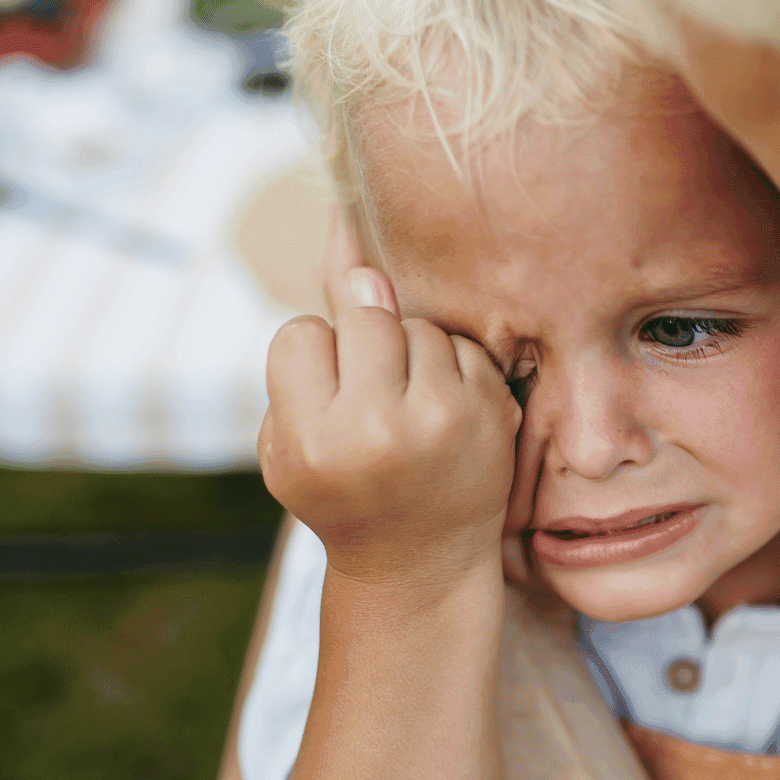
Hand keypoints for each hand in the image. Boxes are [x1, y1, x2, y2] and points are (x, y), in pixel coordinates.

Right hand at [259, 266, 522, 592]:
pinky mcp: (490, 413)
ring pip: (415, 325)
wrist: (418, 563)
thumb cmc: (340, 491)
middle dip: (361, 342)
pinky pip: (460, 344)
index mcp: (315, 441)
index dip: (313, 358)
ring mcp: (443, 421)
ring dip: (408, 352)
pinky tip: (443, 414)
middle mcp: (380, 430)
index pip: (302, 332)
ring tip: (405, 409)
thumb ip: (304, 346)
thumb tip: (342, 217)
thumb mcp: (289, 437)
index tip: (326, 400)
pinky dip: (450, 367)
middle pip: (363, 314)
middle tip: (370, 395)